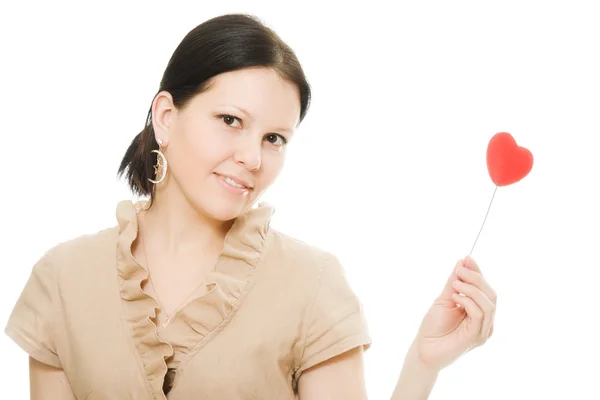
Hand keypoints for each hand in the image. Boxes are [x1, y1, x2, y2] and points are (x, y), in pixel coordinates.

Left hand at [412, 256, 496, 371]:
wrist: (424, 348)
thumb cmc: (433, 326)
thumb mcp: (444, 299)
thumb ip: (454, 282)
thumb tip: (462, 263)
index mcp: (478, 311)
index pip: (485, 288)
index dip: (478, 272)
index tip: (467, 258)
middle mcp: (484, 321)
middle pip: (491, 294)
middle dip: (476, 278)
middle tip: (460, 270)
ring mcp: (483, 330)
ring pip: (489, 303)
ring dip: (472, 289)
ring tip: (454, 285)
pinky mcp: (477, 337)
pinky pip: (479, 314)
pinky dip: (468, 301)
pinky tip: (455, 298)